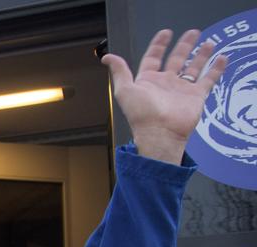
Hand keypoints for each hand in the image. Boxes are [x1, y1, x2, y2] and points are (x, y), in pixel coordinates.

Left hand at [102, 29, 227, 163]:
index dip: (159, 45)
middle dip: (184, 46)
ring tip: (209, 43)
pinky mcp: (196, 96)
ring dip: (201, 55)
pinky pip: (208, 79)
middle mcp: (165, 84)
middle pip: (176, 59)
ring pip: (194, 67)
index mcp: (148, 81)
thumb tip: (107, 57)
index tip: (166, 33)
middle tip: (193, 33)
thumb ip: (119, 72)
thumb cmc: (140, 115)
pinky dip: (215, 69)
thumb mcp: (125, 90)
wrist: (160, 133)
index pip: (153, 58)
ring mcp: (181, 89)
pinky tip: (221, 58)